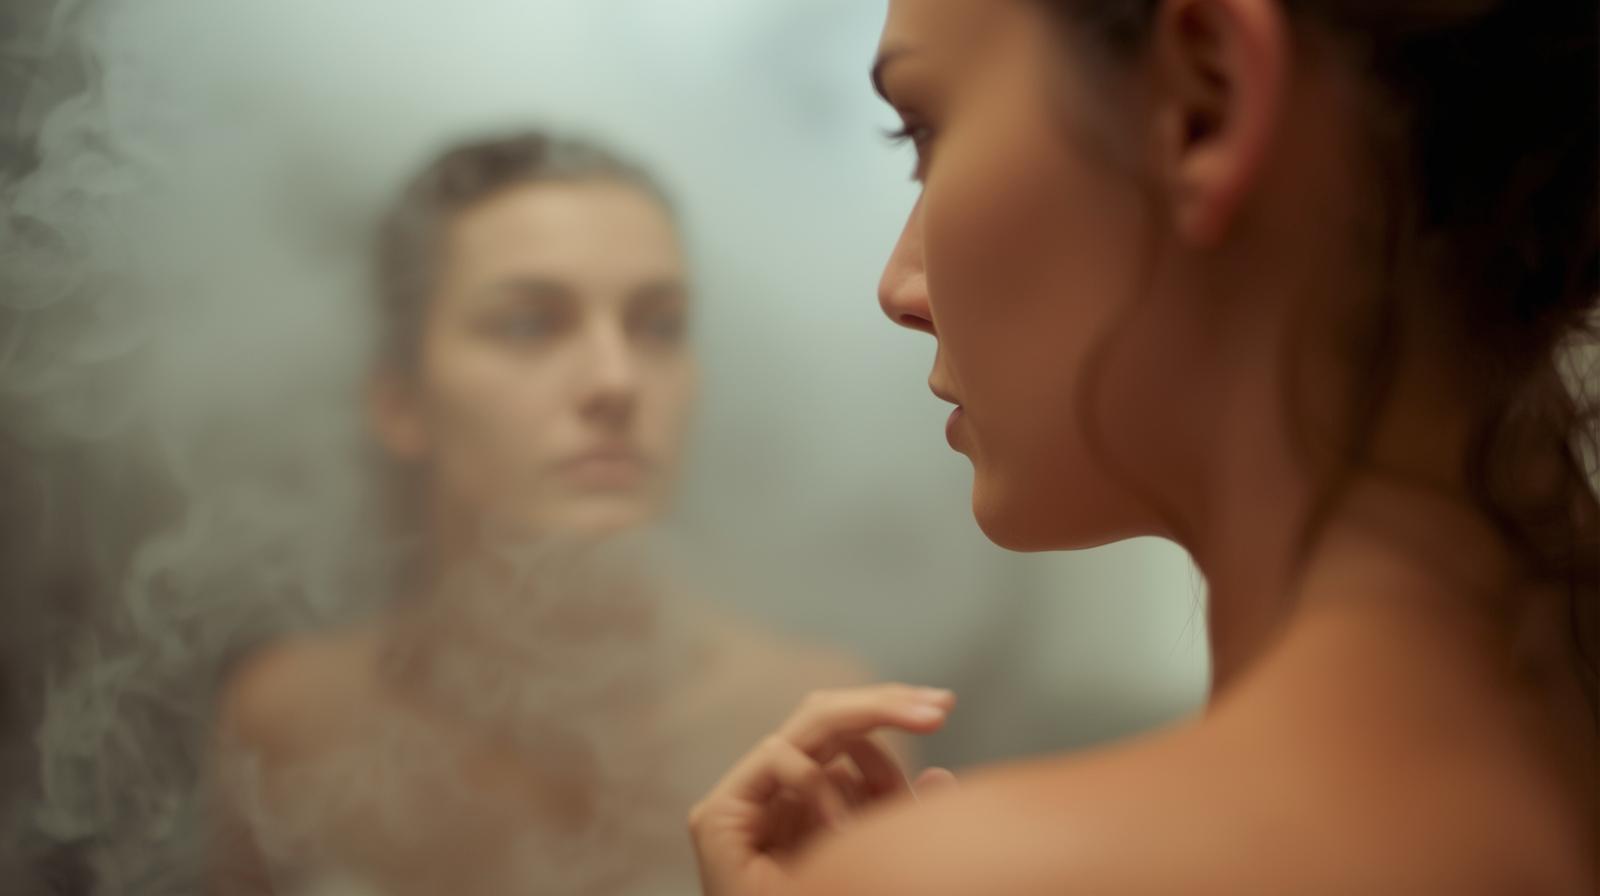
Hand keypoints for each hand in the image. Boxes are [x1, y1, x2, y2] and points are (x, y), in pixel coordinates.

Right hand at [688, 684, 958, 895]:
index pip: (850, 735)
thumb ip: (902, 821)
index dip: (894, 711)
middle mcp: (774, 796)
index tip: (945, 707)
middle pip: (826, 715)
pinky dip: (817, 787)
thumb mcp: (882, 861)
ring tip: (870, 830)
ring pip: (807, 728)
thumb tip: (941, 780)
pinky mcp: (716, 818)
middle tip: (939, 707)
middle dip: (886, 705)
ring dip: (861, 763)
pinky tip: (836, 836)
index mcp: (812, 802)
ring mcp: (743, 803)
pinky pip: (776, 758)